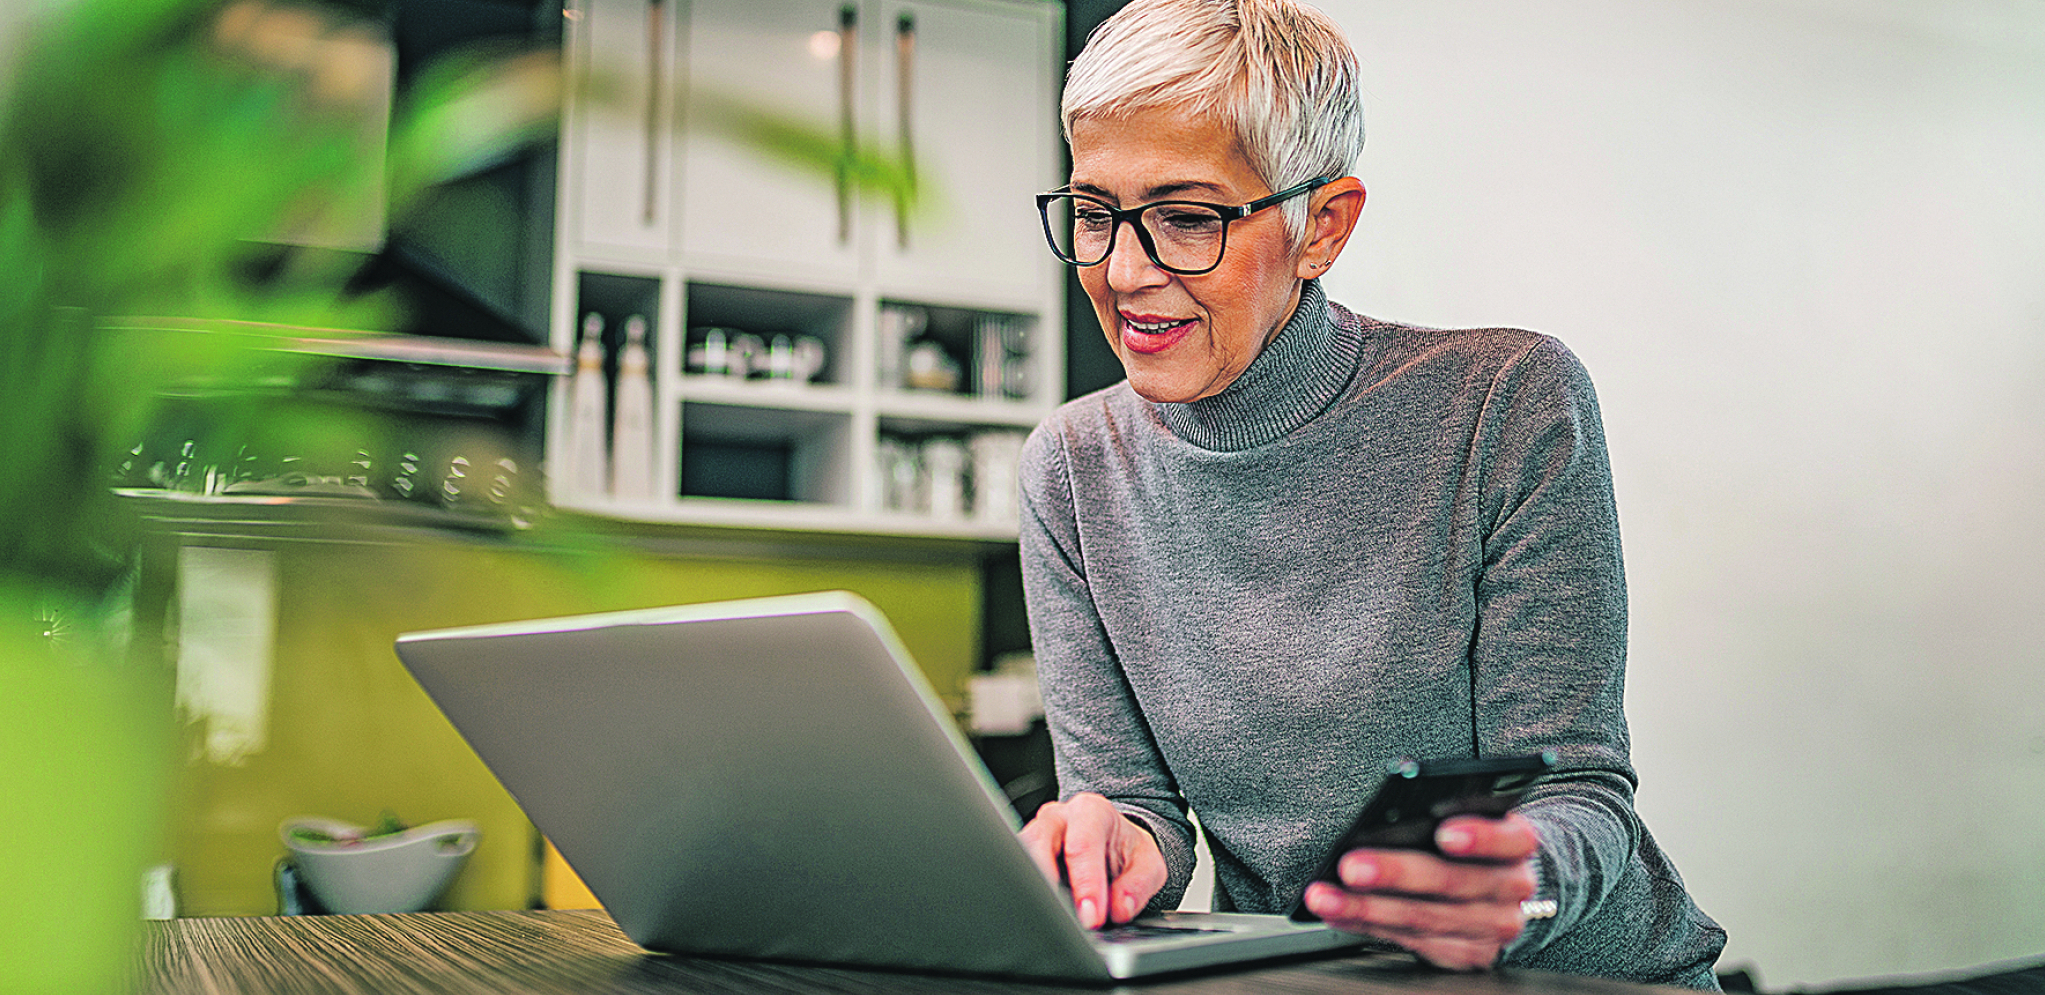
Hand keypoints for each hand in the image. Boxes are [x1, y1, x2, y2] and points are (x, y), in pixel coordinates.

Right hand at [1018, 792, 1167, 928]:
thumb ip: (1139, 885)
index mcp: (1091, 811)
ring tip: (1048, 918)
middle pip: (1038, 844)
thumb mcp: (1149, 865)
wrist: (1112, 846)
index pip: (1083, 845)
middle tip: (1062, 920)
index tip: (1092, 916)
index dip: (1086, 883)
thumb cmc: (1126, 853)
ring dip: (1031, 889)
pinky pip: (1013, 871)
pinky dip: (1024, 893)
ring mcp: (1034, 834)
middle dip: (1048, 885)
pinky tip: (1036, 912)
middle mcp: (1057, 818)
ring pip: (1019, 856)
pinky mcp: (1020, 855)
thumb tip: (1118, 908)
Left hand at [1302, 813, 1540, 970]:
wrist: (1505, 887)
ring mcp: (1493, 926)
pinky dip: (1366, 924)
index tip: (1443, 832)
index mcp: (1518, 842)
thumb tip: (1380, 820)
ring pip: (1424, 918)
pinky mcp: (1469, 953)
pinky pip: (1411, 941)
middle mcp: (1512, 888)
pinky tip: (1338, 912)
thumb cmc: (1475, 843)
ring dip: (1366, 907)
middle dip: (1395, 873)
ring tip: (1326, 895)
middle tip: (1351, 865)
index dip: (1479, 836)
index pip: (1507, 838)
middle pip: (1452, 882)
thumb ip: (1442, 818)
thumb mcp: (1473, 819)